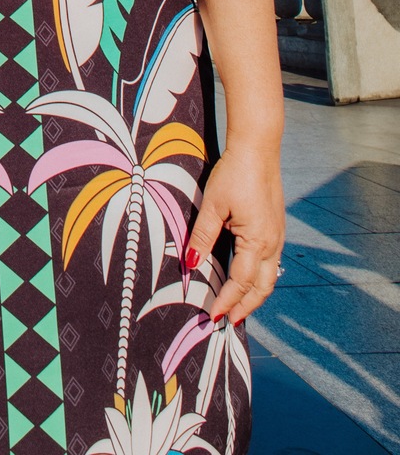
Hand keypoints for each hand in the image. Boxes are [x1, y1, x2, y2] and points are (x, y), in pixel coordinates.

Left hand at [186, 142, 284, 325]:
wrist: (258, 148)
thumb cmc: (234, 173)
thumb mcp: (213, 205)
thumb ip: (202, 237)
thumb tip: (190, 265)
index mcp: (258, 241)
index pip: (241, 282)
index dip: (227, 300)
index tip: (214, 315)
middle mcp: (273, 243)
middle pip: (262, 287)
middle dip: (247, 307)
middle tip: (229, 321)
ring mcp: (277, 235)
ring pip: (269, 276)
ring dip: (254, 293)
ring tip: (238, 306)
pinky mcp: (276, 227)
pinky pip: (270, 261)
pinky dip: (259, 276)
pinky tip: (247, 277)